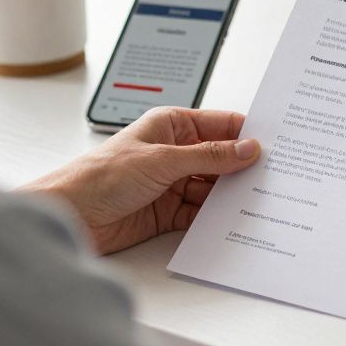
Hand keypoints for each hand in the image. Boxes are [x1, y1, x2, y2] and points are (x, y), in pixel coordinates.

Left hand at [21, 106, 259, 254]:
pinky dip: (216, 217)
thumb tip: (248, 148)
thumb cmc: (101, 175)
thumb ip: (209, 156)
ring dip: (232, 195)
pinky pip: (201, 213)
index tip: (276, 143)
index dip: (247, 132)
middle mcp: (175, 152)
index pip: (220, 124)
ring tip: (260, 201)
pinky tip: (234, 220)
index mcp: (172, 125)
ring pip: (214, 187)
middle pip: (221, 158)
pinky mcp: (168, 212)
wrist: (69, 215)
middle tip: (275, 176)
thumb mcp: (163, 160)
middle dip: (244, 167)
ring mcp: (172, 182)